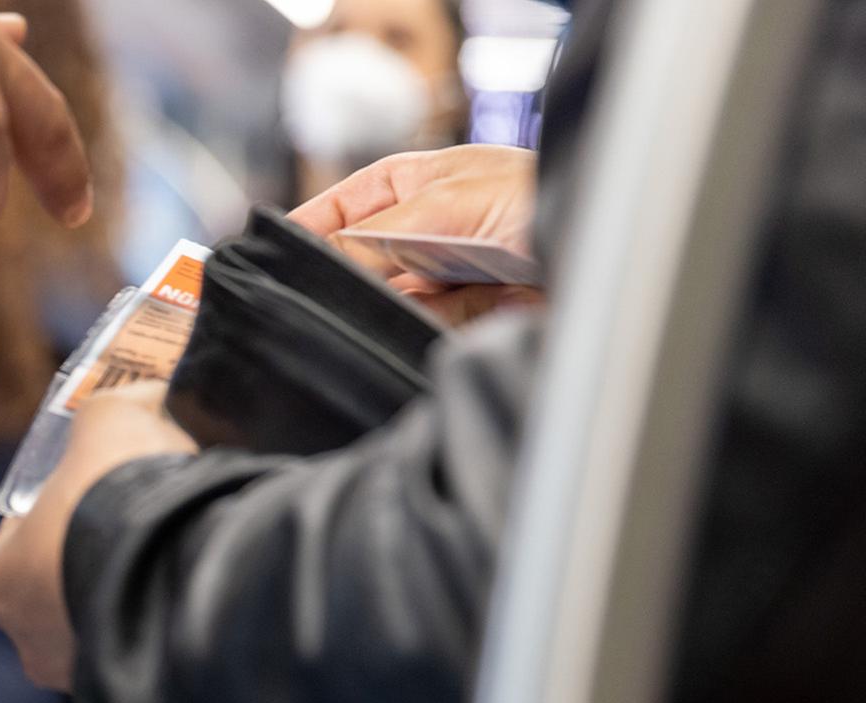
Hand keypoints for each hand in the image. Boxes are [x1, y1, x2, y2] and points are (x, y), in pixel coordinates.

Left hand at [0, 383, 195, 688]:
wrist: (173, 562)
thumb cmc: (114, 495)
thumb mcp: (108, 421)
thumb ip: (111, 409)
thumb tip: (139, 394)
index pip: (21, 539)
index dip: (58, 508)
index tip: (93, 491)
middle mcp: (29, 640)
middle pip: (62, 587)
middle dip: (96, 556)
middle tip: (139, 523)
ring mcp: (82, 676)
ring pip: (106, 622)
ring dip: (134, 592)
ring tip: (176, 554)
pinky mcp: (135, 690)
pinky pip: (148, 645)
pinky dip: (166, 620)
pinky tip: (193, 588)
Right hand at [291, 145, 540, 323]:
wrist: (612, 251)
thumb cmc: (543, 196)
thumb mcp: (441, 206)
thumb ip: (373, 239)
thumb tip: (320, 265)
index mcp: (416, 185)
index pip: (341, 207)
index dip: (308, 231)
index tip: (271, 259)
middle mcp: (429, 229)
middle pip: (362, 262)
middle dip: (346, 281)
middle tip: (314, 303)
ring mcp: (450, 274)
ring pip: (391, 302)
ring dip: (385, 313)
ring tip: (377, 322)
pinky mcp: (474, 317)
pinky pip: (427, 332)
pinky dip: (418, 337)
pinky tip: (413, 337)